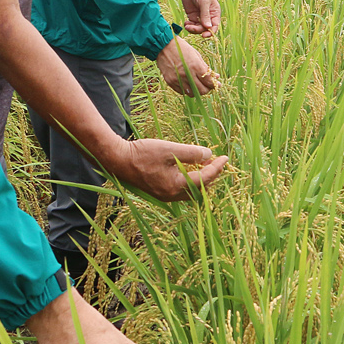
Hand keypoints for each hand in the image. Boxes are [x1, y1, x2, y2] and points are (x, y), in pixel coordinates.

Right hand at [114, 137, 228, 200]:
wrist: (118, 160)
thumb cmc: (142, 153)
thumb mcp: (169, 149)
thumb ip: (191, 153)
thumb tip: (208, 155)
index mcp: (176, 186)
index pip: (204, 179)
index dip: (217, 168)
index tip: (225, 157)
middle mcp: (172, 195)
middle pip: (200, 189)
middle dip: (212, 176)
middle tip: (218, 162)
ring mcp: (165, 195)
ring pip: (191, 192)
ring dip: (202, 180)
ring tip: (207, 165)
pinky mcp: (159, 191)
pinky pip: (181, 190)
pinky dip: (190, 181)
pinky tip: (190, 169)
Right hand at [153, 37, 217, 96]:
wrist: (163, 46)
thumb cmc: (182, 48)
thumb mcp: (196, 55)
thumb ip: (206, 68)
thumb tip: (216, 77)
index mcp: (195, 66)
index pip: (209, 81)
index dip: (215, 84)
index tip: (218, 84)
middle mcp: (187, 74)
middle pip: (202, 91)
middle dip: (207, 89)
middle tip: (208, 85)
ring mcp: (178, 79)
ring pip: (192, 94)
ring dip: (197, 90)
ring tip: (198, 84)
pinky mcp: (170, 82)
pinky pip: (182, 92)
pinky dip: (187, 90)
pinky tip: (189, 83)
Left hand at [178, 0, 220, 36]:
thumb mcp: (203, 2)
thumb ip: (205, 15)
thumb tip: (208, 27)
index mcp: (215, 12)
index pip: (214, 26)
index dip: (210, 32)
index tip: (204, 35)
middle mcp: (208, 16)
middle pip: (205, 29)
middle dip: (198, 30)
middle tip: (190, 27)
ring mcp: (200, 16)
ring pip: (198, 28)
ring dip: (192, 29)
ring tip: (187, 25)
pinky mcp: (192, 15)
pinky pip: (192, 25)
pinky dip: (189, 26)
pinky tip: (185, 23)